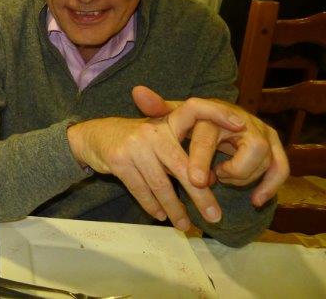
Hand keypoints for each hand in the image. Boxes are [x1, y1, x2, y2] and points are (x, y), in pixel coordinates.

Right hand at [68, 114, 227, 230]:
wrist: (93, 136)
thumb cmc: (134, 138)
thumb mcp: (157, 134)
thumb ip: (182, 150)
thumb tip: (210, 180)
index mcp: (166, 121)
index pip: (195, 109)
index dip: (217, 114)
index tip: (241, 126)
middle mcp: (153, 131)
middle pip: (184, 166)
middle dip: (200, 195)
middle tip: (215, 217)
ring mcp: (135, 146)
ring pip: (162, 184)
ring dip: (175, 209)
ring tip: (185, 226)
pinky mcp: (119, 160)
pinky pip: (141, 189)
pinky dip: (152, 206)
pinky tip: (161, 215)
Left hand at [133, 86, 288, 206]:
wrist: (219, 122)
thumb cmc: (191, 122)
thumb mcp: (174, 116)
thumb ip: (158, 108)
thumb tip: (137, 92)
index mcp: (213, 112)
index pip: (210, 133)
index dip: (204, 157)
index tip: (197, 181)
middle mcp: (242, 119)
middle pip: (250, 146)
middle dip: (235, 170)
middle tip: (215, 184)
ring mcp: (261, 131)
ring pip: (264, 157)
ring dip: (245, 175)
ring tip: (224, 180)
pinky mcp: (274, 146)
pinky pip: (280, 168)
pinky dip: (270, 185)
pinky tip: (255, 200)